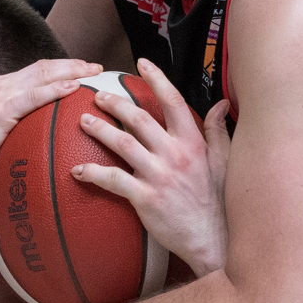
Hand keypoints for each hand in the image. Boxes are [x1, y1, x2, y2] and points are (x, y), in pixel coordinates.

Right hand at [0, 59, 102, 195]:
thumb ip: (11, 126)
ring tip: (92, 72)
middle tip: (96, 67)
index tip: (82, 70)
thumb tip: (34, 134)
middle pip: (41, 68)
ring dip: (70, 71)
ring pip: (41, 76)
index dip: (59, 67)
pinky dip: (55, 89)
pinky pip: (33, 97)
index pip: (33, 71)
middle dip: (71, 64)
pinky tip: (74, 87)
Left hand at [72, 57, 230, 276]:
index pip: (173, 101)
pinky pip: (113, 180)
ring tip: (82, 121)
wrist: (213, 239)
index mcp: (193, 142)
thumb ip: (218, 130)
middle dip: (116, 103)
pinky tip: (76, 170)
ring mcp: (159, 175)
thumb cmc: (218, 201)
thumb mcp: (225, 162)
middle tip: (97, 96)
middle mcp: (175, 154)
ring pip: (123, 143)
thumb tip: (222, 103)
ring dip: (100, 129)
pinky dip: (93, 173)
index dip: (157, 79)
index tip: (141, 63)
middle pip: (139, 118)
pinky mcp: (145, 198)